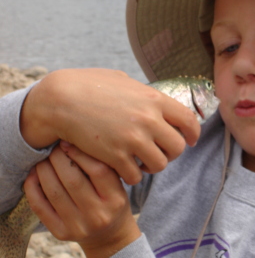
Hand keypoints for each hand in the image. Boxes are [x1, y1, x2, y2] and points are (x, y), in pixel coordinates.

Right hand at [20, 68, 200, 183]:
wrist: (59, 100)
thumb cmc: (87, 85)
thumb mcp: (122, 81)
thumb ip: (144, 93)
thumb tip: (156, 101)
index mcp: (154, 99)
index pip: (189, 120)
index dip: (193, 133)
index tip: (191, 140)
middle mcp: (148, 120)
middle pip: (178, 148)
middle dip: (171, 153)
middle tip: (159, 152)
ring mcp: (133, 139)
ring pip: (160, 165)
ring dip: (152, 166)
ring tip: (141, 161)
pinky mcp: (116, 156)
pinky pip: (136, 176)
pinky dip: (132, 175)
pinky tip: (123, 167)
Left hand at [23, 142, 141, 257]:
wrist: (109, 237)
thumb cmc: (113, 203)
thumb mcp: (118, 186)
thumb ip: (104, 167)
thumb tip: (73, 144)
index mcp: (116, 200)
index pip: (98, 170)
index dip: (81, 153)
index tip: (70, 143)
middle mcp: (99, 215)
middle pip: (73, 180)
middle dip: (60, 159)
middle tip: (55, 149)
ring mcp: (79, 226)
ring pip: (54, 191)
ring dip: (44, 170)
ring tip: (44, 159)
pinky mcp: (61, 233)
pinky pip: (40, 207)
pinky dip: (33, 188)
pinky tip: (34, 176)